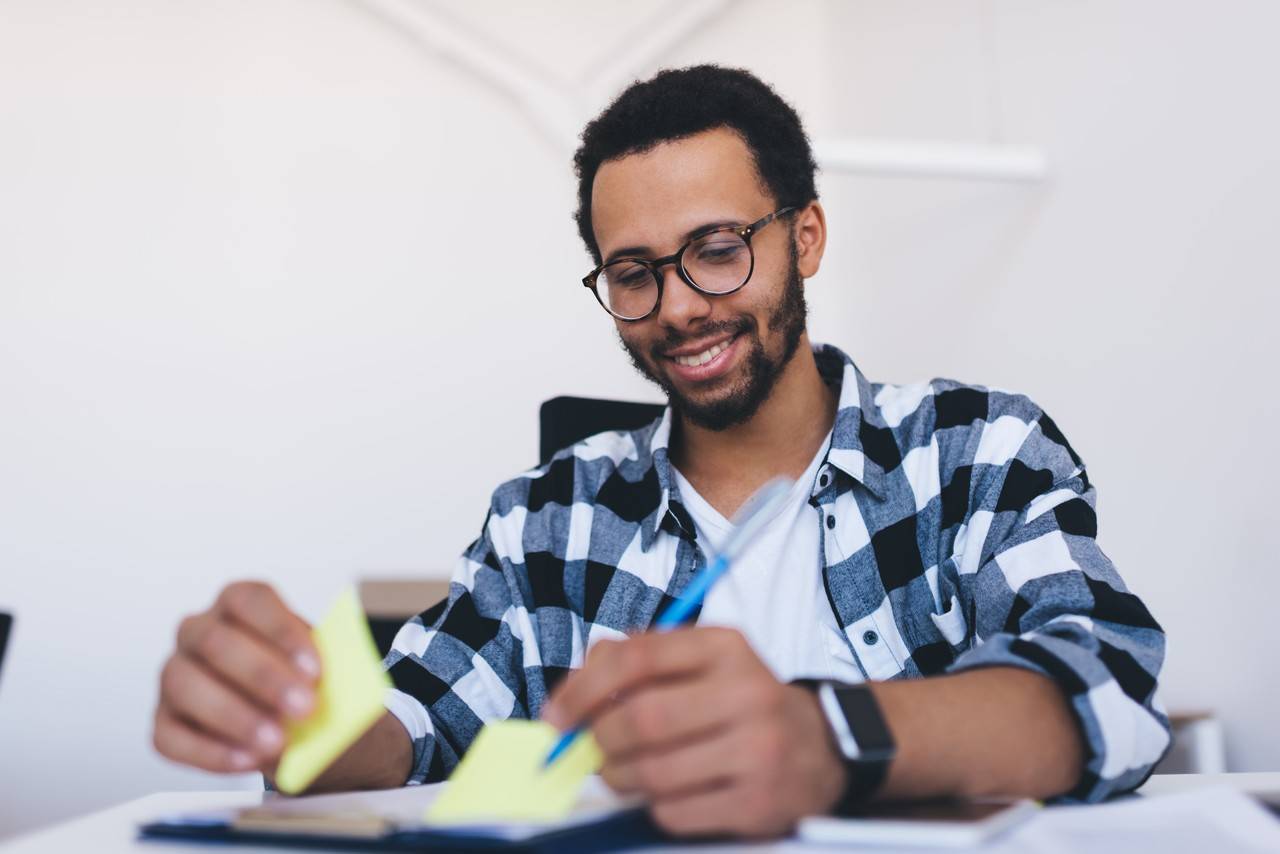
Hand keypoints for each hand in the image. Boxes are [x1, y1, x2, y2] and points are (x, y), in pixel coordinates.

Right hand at [153, 581, 319, 775]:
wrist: (291, 719)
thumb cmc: (303, 679)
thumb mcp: (323, 666)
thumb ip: (325, 668)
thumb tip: (332, 687)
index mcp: (238, 603)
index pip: (251, 600)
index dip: (282, 632)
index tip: (315, 668)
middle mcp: (198, 632)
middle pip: (217, 642)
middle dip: (262, 676)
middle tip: (303, 708)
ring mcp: (175, 675)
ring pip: (186, 686)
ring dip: (235, 716)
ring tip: (276, 741)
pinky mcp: (164, 722)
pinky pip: (172, 738)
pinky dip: (211, 752)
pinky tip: (248, 760)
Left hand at [541, 627, 846, 837]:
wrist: (819, 748)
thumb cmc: (739, 702)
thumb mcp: (701, 662)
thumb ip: (636, 660)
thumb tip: (570, 693)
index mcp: (725, 646)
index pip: (636, 658)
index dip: (583, 688)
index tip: (557, 715)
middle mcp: (747, 692)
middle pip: (641, 718)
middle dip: (599, 739)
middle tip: (588, 749)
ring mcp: (757, 750)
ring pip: (652, 771)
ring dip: (619, 777)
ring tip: (620, 772)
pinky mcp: (757, 803)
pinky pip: (674, 812)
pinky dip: (654, 806)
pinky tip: (665, 792)